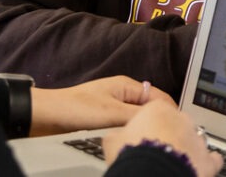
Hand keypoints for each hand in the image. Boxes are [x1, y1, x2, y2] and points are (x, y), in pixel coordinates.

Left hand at [28, 76, 161, 135]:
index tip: (179, 126)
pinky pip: (126, 125)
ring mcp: (114, 107)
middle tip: (164, 135)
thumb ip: (139, 115)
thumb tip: (163, 118)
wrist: (47, 117)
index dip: (171, 111)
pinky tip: (131, 140)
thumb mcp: (113, 113)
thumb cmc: (75, 109)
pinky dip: (131, 132)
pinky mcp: (105, 119)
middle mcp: (123, 94)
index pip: (159, 97)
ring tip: (148, 138)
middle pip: (150, 108)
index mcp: (127, 85)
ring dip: (143, 127)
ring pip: (138, 118)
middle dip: (157, 120)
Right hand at [105, 96, 223, 176]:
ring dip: (185, 150)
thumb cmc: (133, 155)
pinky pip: (212, 159)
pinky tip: (195, 170)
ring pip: (194, 141)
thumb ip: (117, 135)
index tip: (141, 138)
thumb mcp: (112, 141)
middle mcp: (181, 120)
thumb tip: (114, 136)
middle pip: (175, 126)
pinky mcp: (208, 159)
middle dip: (167, 137)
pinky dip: (205, 163)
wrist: (154, 174)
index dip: (146, 127)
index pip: (153, 113)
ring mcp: (197, 139)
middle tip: (154, 153)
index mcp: (157, 110)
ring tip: (172, 164)